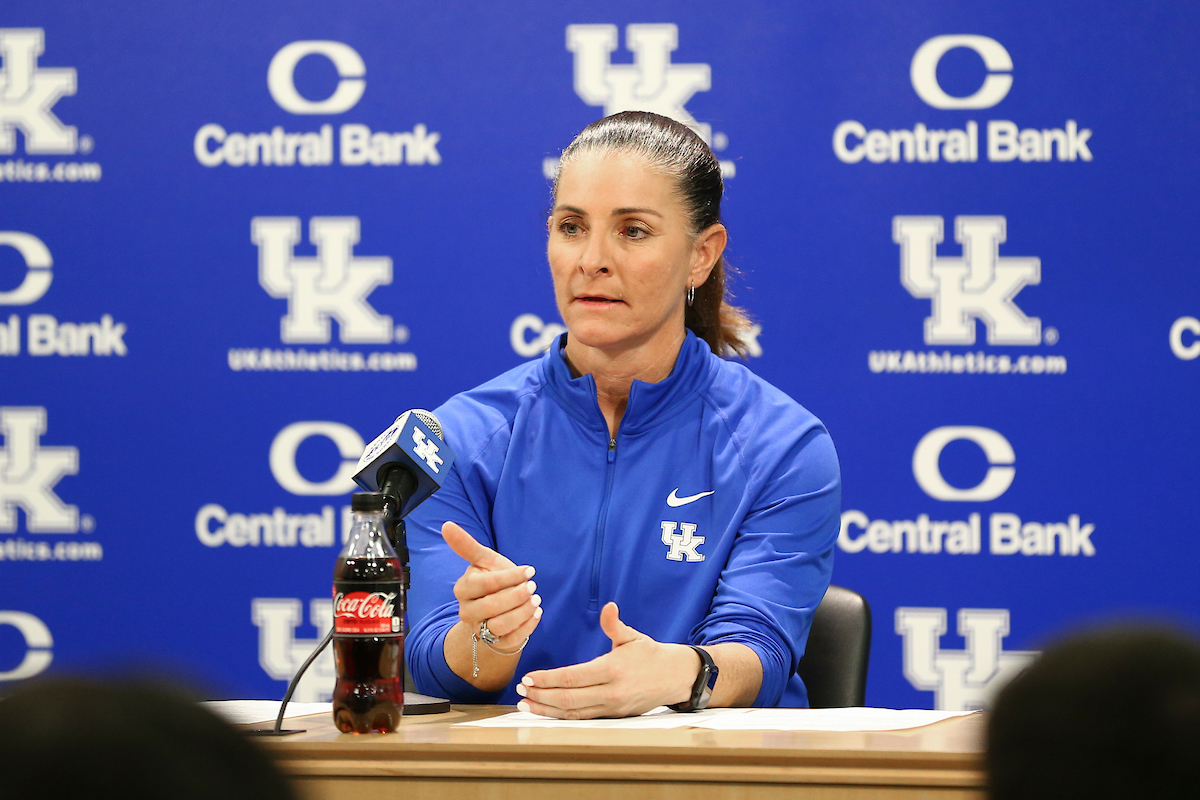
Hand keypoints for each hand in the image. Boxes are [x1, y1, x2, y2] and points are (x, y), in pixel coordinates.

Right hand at [442, 521, 541, 651]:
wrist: (499, 609)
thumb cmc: (493, 580)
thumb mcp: (484, 561)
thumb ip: (467, 545)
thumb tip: (446, 525)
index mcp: (463, 589)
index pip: (486, 584)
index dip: (509, 577)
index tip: (529, 570)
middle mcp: (467, 612)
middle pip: (490, 607)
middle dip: (516, 596)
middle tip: (533, 587)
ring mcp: (480, 630)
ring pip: (500, 626)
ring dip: (523, 612)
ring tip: (536, 600)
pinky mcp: (496, 644)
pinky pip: (512, 639)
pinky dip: (528, 626)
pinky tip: (536, 613)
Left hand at [514, 602, 697, 718]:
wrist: (675, 677)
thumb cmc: (650, 654)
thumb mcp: (632, 637)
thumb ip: (614, 625)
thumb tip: (608, 607)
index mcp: (613, 669)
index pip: (573, 677)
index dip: (548, 679)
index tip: (529, 676)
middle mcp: (611, 692)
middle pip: (569, 699)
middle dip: (541, 696)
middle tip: (521, 690)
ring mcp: (612, 707)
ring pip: (573, 713)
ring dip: (547, 710)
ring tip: (526, 704)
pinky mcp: (613, 716)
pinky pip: (582, 719)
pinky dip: (561, 716)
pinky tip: (547, 711)